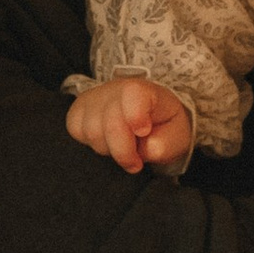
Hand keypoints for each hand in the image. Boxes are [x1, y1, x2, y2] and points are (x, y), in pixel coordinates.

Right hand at [65, 76, 194, 173]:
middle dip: (123, 152)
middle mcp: (116, 89)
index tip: (143, 132)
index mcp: (145, 91)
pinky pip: (76, 131)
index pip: (134, 95)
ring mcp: (94, 98)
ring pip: (91, 132)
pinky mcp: (77, 110)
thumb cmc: (162, 127)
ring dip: (108, 149)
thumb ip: (166, 144)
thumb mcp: (177, 136)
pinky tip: (106, 141)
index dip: (135, 116)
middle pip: (110, 123)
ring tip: (122, 147)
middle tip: (135, 162)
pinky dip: (91, 144)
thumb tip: (147, 149)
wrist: (145, 116)